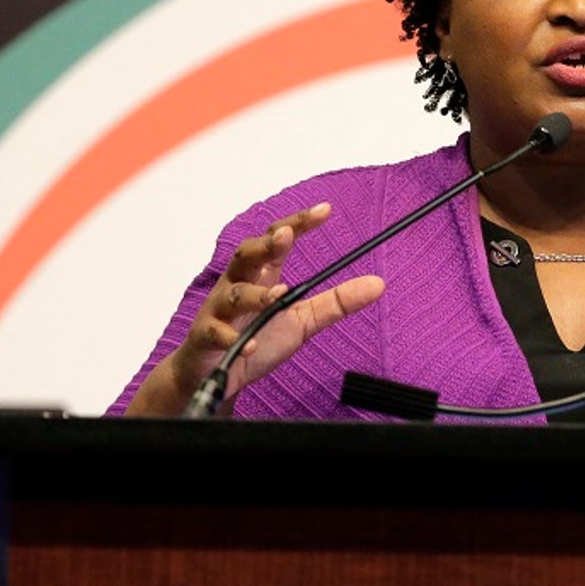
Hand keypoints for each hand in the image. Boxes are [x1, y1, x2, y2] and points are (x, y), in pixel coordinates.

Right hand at [127, 203, 384, 415]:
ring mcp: (219, 312)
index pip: (277, 241)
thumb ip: (336, 302)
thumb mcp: (302, 320)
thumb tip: (378, 284)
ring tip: (277, 296)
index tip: (325, 210)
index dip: (298, 223)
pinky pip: (217, 335)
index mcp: (260, 275)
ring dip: (255, 294)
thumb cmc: (254, 337)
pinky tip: (250, 345)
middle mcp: (237, 285)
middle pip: (246, 255)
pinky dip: (233, 339)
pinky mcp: (206, 339)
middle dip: (265, 244)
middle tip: (285, 235)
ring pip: (232, 295)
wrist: (213, 375)